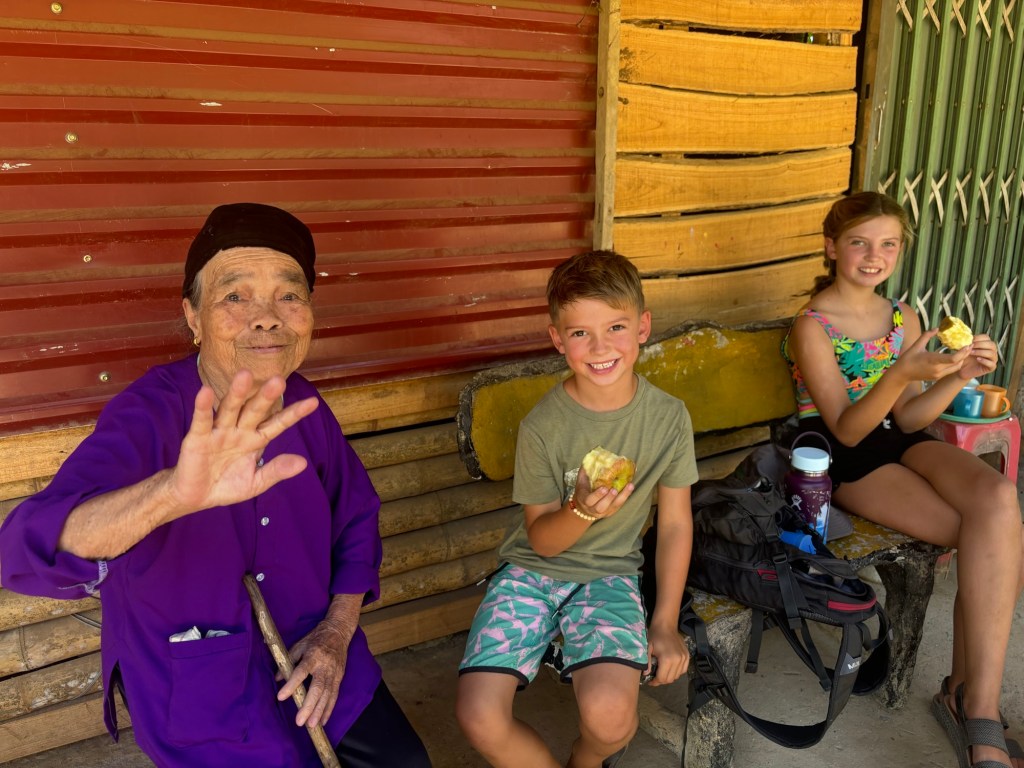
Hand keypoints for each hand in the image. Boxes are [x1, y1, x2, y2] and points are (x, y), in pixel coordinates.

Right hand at [168, 370, 318, 515]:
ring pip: (230, 409)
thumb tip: (303, 463)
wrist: (197, 498)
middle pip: (255, 410)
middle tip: (279, 380)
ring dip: (237, 393)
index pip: (278, 424)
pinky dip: (203, 406)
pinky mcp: (198, 438)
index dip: (294, 414)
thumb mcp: (256, 482)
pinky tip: (206, 390)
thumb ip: (276, 471)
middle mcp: (240, 431)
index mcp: (256, 440)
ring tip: (244, 375)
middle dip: (266, 396)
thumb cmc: (228, 485)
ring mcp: (219, 432)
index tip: (313, 402)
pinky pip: (202, 420)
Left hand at [278, 618, 349, 727]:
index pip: (301, 671)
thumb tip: (277, 678)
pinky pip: (334, 696)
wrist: (339, 631)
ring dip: (319, 711)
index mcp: (313, 655)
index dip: (292, 684)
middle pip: (317, 688)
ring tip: (311, 725)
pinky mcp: (340, 677)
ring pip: (327, 695)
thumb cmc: (316, 638)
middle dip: (309, 706)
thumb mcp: (300, 645)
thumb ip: (288, 661)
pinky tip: (323, 721)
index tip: (281, 696)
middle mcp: (325, 665)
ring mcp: (334, 673)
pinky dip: (329, 709)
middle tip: (300, 721)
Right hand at [573, 467, 633, 520]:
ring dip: (622, 496)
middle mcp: (594, 509)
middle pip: (601, 507)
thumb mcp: (580, 482)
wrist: (584, 508)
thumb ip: (585, 471)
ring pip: (613, 507)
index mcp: (584, 500)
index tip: (604, 488)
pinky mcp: (612, 511)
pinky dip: (625, 496)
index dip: (597, 495)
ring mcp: (604, 511)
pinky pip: (619, 505)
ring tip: (629, 486)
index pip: (589, 500)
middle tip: (614, 489)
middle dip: (609, 498)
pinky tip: (630, 487)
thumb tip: (591, 456)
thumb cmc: (583, 491)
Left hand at [646, 622, 688, 686]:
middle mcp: (678, 661)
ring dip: (669, 677)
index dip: (655, 682)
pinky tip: (670, 668)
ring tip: (662, 673)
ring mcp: (684, 658)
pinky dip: (676, 672)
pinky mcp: (687, 656)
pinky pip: (683, 670)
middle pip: (670, 679)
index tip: (650, 681)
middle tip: (655, 678)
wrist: (666, 625)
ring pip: (677, 676)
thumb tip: (645, 674)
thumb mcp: (647, 648)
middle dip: (661, 681)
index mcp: (667, 660)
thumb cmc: (655, 636)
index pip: (662, 678)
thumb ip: (646, 662)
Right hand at [892, 329, 971, 383]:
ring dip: (962, 359)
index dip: (963, 352)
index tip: (967, 345)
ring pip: (957, 367)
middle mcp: (938, 369)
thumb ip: (927, 335)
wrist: (902, 374)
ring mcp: (938, 374)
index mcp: (932, 360)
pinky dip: (956, 363)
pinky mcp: (938, 377)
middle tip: (970, 345)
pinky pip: (951, 370)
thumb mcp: (916, 345)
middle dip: (966, 354)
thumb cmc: (907, 359)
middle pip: (958, 363)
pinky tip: (956, 357)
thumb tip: (937, 328)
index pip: (953, 359)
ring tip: (965, 351)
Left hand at [954, 333, 997, 380]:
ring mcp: (993, 359)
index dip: (978, 338)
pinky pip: (992, 364)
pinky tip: (977, 359)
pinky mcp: (991, 367)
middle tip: (970, 346)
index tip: (970, 340)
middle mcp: (992, 351)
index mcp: (986, 344)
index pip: (986, 337)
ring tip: (971, 353)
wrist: (962, 370)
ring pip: (992, 353)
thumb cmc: (964, 357)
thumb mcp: (965, 349)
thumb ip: (968, 343)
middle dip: (980, 344)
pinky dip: (984, 361)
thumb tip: (968, 338)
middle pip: (992, 344)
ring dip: (981, 352)